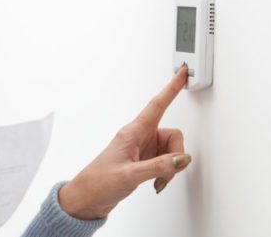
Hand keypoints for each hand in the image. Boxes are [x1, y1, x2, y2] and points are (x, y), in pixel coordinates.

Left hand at [58, 64, 191, 219]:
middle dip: (176, 154)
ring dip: (170, 167)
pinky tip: (156, 183)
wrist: (87, 199)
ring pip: (171, 151)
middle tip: (167, 171)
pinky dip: (166, 173)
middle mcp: (139, 137)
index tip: (182, 72)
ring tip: (157, 180)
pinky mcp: (143, 161)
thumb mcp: (129, 174)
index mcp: (133, 132)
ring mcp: (142, 150)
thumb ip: (158, 166)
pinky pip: (166, 162)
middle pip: (172, 135)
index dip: (171, 88)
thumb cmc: (98, 182)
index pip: (157, 105)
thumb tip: (181, 158)